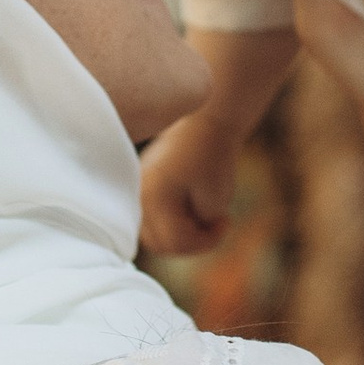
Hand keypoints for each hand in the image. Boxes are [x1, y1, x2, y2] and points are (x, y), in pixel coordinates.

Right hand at [139, 112, 240, 255]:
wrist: (207, 120)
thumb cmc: (214, 157)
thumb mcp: (215, 201)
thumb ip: (196, 230)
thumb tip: (181, 242)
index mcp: (153, 198)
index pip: (176, 243)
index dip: (207, 242)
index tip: (226, 221)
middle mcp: (137, 196)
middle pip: (160, 244)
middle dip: (191, 241)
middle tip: (215, 222)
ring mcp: (137, 190)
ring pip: (154, 234)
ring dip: (180, 233)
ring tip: (203, 214)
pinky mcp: (141, 186)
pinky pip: (152, 218)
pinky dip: (172, 220)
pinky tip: (192, 206)